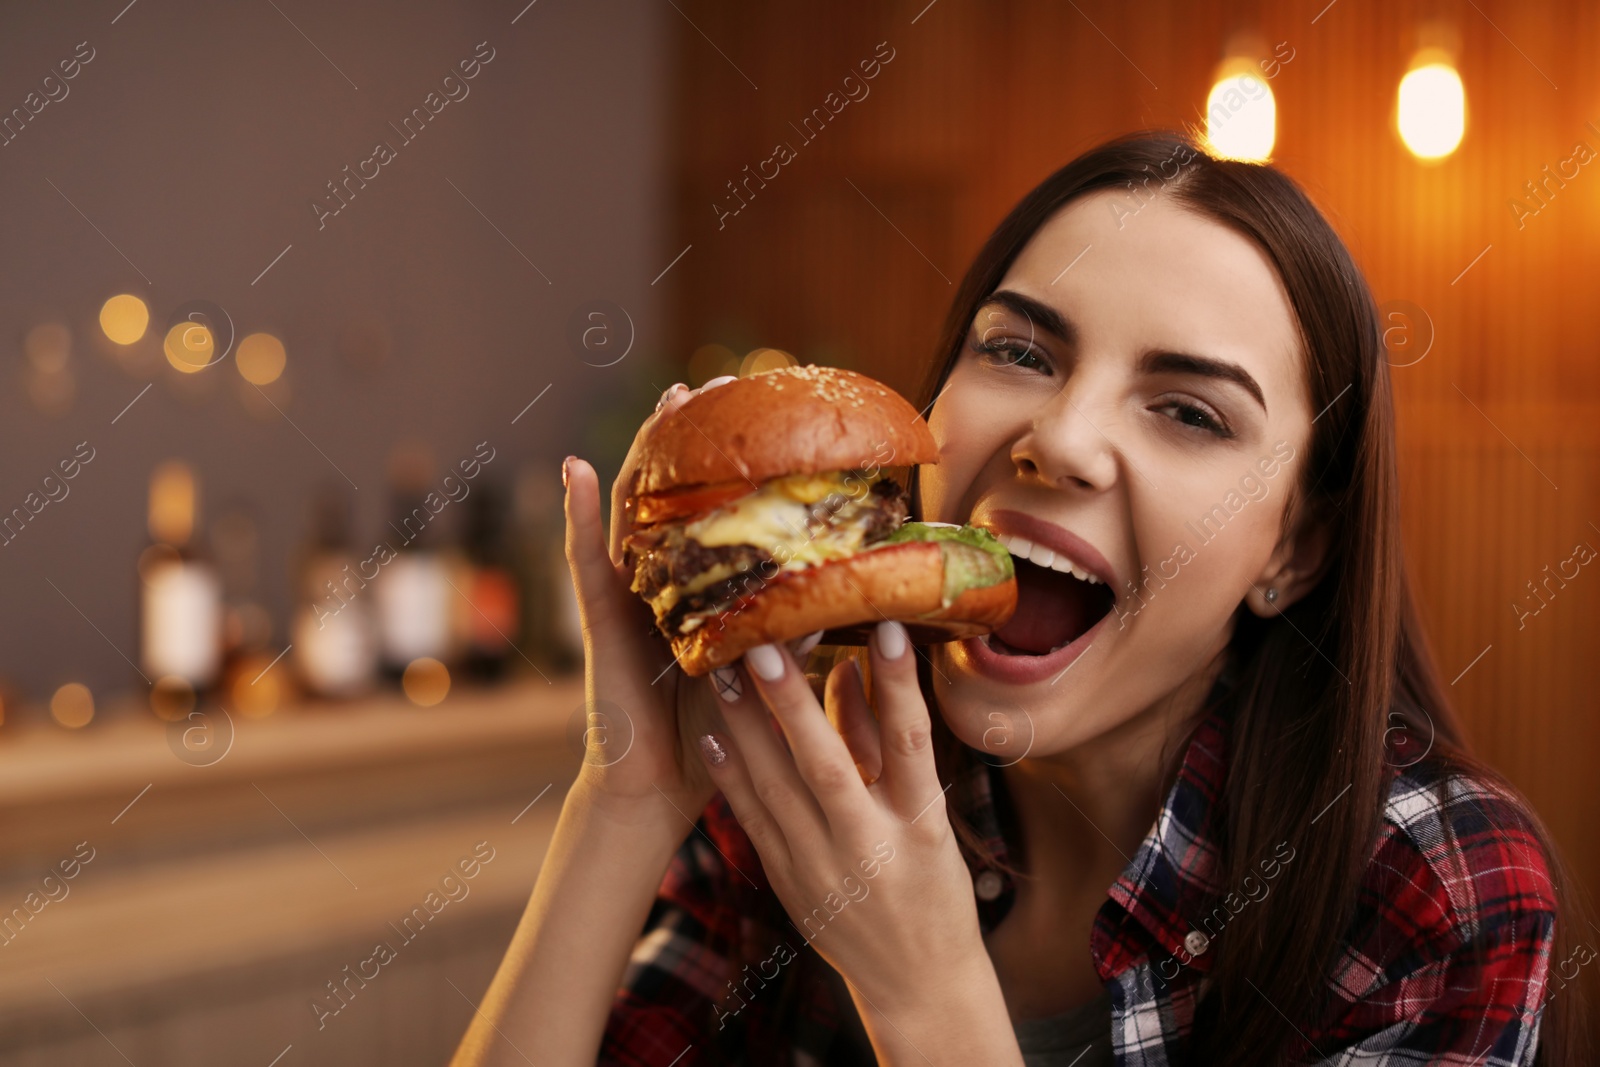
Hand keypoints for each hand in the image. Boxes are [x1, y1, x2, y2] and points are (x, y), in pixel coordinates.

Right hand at [564, 376, 807, 824]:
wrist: (661, 787)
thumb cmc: (714, 731)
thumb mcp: (762, 667)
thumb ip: (785, 624)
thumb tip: (842, 582)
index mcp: (695, 591)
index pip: (710, 511)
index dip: (728, 462)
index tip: (757, 411)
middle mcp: (656, 582)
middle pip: (670, 494)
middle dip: (689, 438)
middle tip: (715, 384)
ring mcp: (623, 595)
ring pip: (631, 510)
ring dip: (643, 452)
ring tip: (665, 403)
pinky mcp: (599, 621)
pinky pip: (586, 560)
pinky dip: (576, 512)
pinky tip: (574, 468)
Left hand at [693, 621, 1011, 1046]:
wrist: (917, 983)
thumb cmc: (933, 889)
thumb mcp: (928, 818)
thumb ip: (884, 745)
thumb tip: (848, 670)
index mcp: (920, 826)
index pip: (911, 744)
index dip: (899, 686)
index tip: (887, 628)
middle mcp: (869, 848)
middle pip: (827, 767)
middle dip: (792, 706)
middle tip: (763, 647)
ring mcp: (822, 870)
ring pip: (776, 790)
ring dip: (746, 729)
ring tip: (721, 673)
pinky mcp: (787, 883)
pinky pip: (753, 822)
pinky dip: (731, 778)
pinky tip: (711, 736)